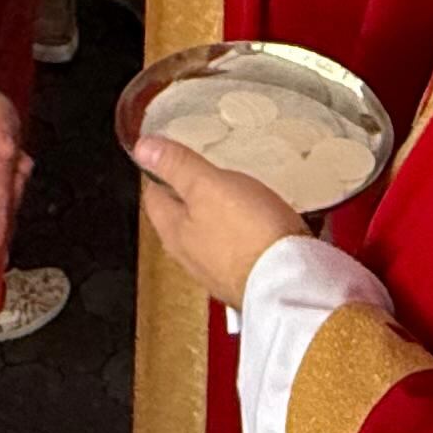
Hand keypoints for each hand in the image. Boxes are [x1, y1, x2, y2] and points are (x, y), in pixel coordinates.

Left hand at [130, 134, 303, 307]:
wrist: (290, 283)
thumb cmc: (248, 233)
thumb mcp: (207, 186)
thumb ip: (176, 166)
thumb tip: (142, 148)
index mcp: (173, 231)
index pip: (154, 196)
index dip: (160, 173)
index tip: (172, 156)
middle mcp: (190, 255)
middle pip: (180, 218)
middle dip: (190, 195)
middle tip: (205, 173)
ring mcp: (218, 270)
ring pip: (208, 235)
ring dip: (217, 216)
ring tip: (234, 195)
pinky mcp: (246, 278)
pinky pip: (236, 250)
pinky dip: (242, 234)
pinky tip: (259, 225)